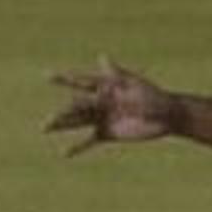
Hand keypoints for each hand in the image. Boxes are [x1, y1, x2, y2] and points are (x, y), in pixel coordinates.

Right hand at [46, 58, 181, 153]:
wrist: (167, 116)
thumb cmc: (154, 96)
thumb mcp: (134, 84)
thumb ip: (117, 74)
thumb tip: (102, 57)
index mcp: (104, 86)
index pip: (81, 82)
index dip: (64, 80)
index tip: (47, 76)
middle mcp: (99, 101)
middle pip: (76, 107)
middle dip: (62, 114)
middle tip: (46, 122)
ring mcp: (102, 117)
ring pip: (77, 122)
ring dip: (62, 125)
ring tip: (45, 128)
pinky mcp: (107, 133)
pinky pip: (89, 140)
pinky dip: (78, 147)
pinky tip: (64, 153)